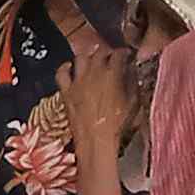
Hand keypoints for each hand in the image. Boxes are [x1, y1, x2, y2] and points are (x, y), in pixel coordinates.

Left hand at [70, 39, 133, 167]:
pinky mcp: (67, 92)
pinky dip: (65, 68)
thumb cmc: (117, 126)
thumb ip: (133, 85)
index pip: (119, 54)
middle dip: (107, 53)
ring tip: (92, 59)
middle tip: (110, 58)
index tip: (126, 55)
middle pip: (99, 53)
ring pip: (81, 58)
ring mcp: (78, 82)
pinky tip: (70, 68)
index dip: (123, 53)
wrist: (96, 142)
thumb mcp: (133, 103)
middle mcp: (94, 74)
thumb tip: (132, 75)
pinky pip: (61, 73)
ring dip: (88, 56)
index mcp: (113, 75)